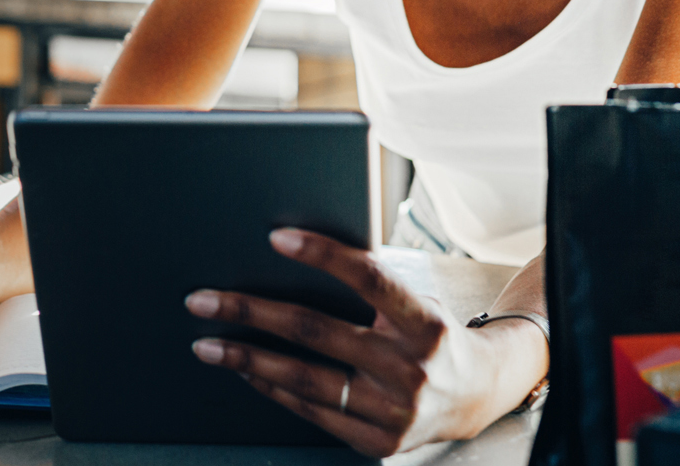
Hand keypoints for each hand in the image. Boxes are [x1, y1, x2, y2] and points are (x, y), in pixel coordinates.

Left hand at [183, 228, 546, 457]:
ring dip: (247, 358)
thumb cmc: (433, 335)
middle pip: (316, 332)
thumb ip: (371, 287)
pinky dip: (273, 390)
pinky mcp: (378, 442)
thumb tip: (294, 256)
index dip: (323, 255)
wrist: (477, 395)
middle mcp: (410, 369)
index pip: (371, 279)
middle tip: (202, 300)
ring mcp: (394, 411)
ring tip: (207, 344)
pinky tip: (247, 371)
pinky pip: (312, 412)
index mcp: (423, 323)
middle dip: (252, 313)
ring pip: (304, 380)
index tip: (276, 237)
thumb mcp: (416, 301)